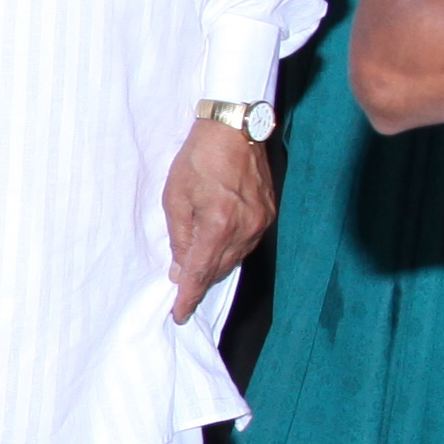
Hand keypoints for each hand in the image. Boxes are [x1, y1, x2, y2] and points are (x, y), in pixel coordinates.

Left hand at [161, 112, 275, 322]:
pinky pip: (247, 243)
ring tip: (197, 266)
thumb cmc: (198, 158)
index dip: (188, 297)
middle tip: (181, 288)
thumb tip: (179, 269)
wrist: (233, 128)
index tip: (179, 314)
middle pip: (219, 269)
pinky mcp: (268, 213)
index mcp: (218, 225)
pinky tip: (218, 246)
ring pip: (234, 258)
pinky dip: (230, 249)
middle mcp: (244, 229)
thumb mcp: (175, 197)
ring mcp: (261, 222)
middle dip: (199, 281)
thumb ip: (179, 237)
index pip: (200, 273)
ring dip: (215, 265)